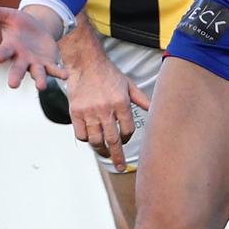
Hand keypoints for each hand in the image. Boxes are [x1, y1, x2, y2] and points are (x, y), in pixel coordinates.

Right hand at [0, 3, 65, 89]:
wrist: (37, 29)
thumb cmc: (19, 24)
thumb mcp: (8, 15)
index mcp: (10, 47)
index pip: (3, 52)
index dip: (0, 54)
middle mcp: (21, 58)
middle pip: (17, 69)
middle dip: (15, 76)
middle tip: (13, 85)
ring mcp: (35, 62)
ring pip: (37, 73)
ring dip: (39, 80)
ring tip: (41, 86)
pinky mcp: (49, 63)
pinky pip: (54, 69)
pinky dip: (59, 73)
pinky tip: (64, 75)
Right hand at [60, 15, 149, 171]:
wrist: (85, 62)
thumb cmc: (108, 73)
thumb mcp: (128, 84)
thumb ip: (141, 99)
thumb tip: (153, 109)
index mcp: (121, 102)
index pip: (128, 130)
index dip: (128, 138)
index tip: (125, 139)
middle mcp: (105, 109)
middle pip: (113, 140)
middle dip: (117, 156)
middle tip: (120, 166)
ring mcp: (89, 112)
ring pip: (96, 140)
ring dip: (101, 149)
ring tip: (105, 153)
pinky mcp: (75, 112)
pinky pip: (81, 134)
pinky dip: (86, 139)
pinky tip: (91, 139)